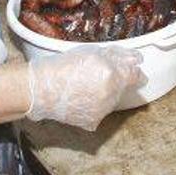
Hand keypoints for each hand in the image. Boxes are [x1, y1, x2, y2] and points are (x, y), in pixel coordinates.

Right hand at [26, 46, 145, 130]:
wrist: (40, 89)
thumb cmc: (62, 66)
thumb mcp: (91, 52)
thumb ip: (116, 56)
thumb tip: (136, 59)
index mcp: (111, 74)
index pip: (135, 76)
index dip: (133, 72)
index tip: (131, 71)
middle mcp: (110, 94)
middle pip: (122, 88)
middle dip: (115, 81)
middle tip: (95, 76)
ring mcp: (102, 110)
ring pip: (112, 100)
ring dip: (105, 94)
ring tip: (83, 87)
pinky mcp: (93, 122)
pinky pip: (100, 112)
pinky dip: (95, 106)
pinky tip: (80, 99)